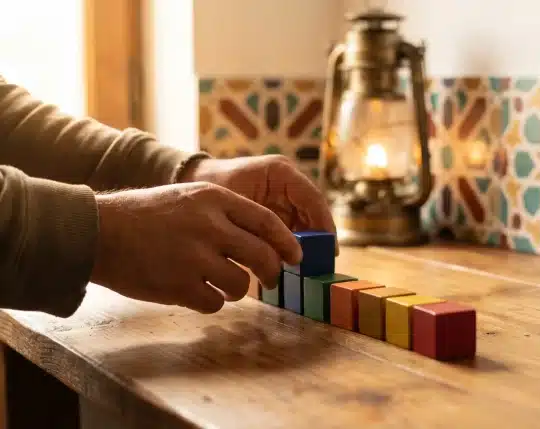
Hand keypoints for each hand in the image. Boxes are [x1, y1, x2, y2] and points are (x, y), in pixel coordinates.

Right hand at [91, 182, 302, 312]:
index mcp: (214, 199)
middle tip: (272, 279)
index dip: (287, 242)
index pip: (267, 222)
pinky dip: (211, 302)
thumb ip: (224, 214)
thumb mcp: (188, 197)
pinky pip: (215, 303)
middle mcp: (210, 225)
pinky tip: (197, 294)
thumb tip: (264, 239)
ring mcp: (195, 257)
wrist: (98, 231)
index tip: (296, 256)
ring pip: (242, 284)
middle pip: (262, 256)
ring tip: (224, 287)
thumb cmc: (145, 215)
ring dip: (238, 290)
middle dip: (273, 272)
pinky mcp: (179, 285)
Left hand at [178, 155, 337, 254]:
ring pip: (305, 224)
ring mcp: (282, 197)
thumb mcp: (236, 205)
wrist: (192, 181)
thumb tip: (286, 253)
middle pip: (312, 213)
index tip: (329, 249)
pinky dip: (291, 246)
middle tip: (321, 265)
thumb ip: (261, 226)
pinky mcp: (275, 210)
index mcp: (280, 172)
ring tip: (309, 269)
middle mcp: (287, 183)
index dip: (324, 225)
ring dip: (306, 245)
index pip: (312, 199)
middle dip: (318, 239)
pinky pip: (291, 229)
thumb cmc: (211, 187)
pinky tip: (291, 265)